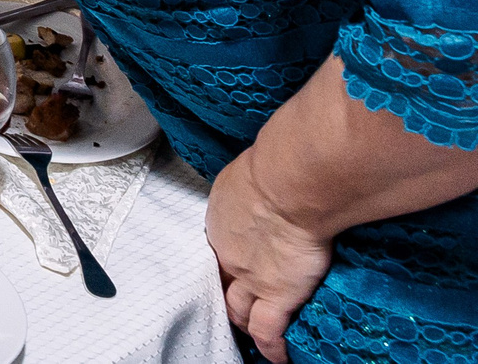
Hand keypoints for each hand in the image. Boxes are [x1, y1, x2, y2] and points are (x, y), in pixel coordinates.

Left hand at [208, 149, 335, 362]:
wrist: (291, 184)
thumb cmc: (276, 165)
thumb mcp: (252, 170)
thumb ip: (257, 181)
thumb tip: (275, 171)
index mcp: (222, 219)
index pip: (220, 246)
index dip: (226, 258)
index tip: (233, 262)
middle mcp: (229, 251)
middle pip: (220, 281)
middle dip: (224, 293)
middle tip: (232, 303)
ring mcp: (251, 277)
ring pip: (239, 309)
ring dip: (243, 321)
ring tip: (250, 331)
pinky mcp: (277, 294)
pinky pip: (268, 331)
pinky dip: (271, 346)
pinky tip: (278, 357)